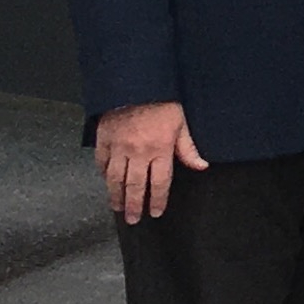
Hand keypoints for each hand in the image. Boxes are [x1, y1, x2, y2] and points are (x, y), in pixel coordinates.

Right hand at [94, 101, 204, 222]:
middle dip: (134, 205)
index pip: (159, 183)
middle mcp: (138, 152)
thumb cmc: (163, 103)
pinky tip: (106, 182)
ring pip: (115, 179)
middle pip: (135, 186)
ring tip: (117, 208)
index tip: (155, 212)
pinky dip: (103, 175)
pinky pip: (101, 163)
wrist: (135, 84)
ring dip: (115, 196)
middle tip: (133, 219)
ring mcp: (118, 148)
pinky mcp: (103, 141)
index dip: (157, 200)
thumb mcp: (181, 123)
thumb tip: (202, 166)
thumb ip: (188, 148)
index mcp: (160, 149)